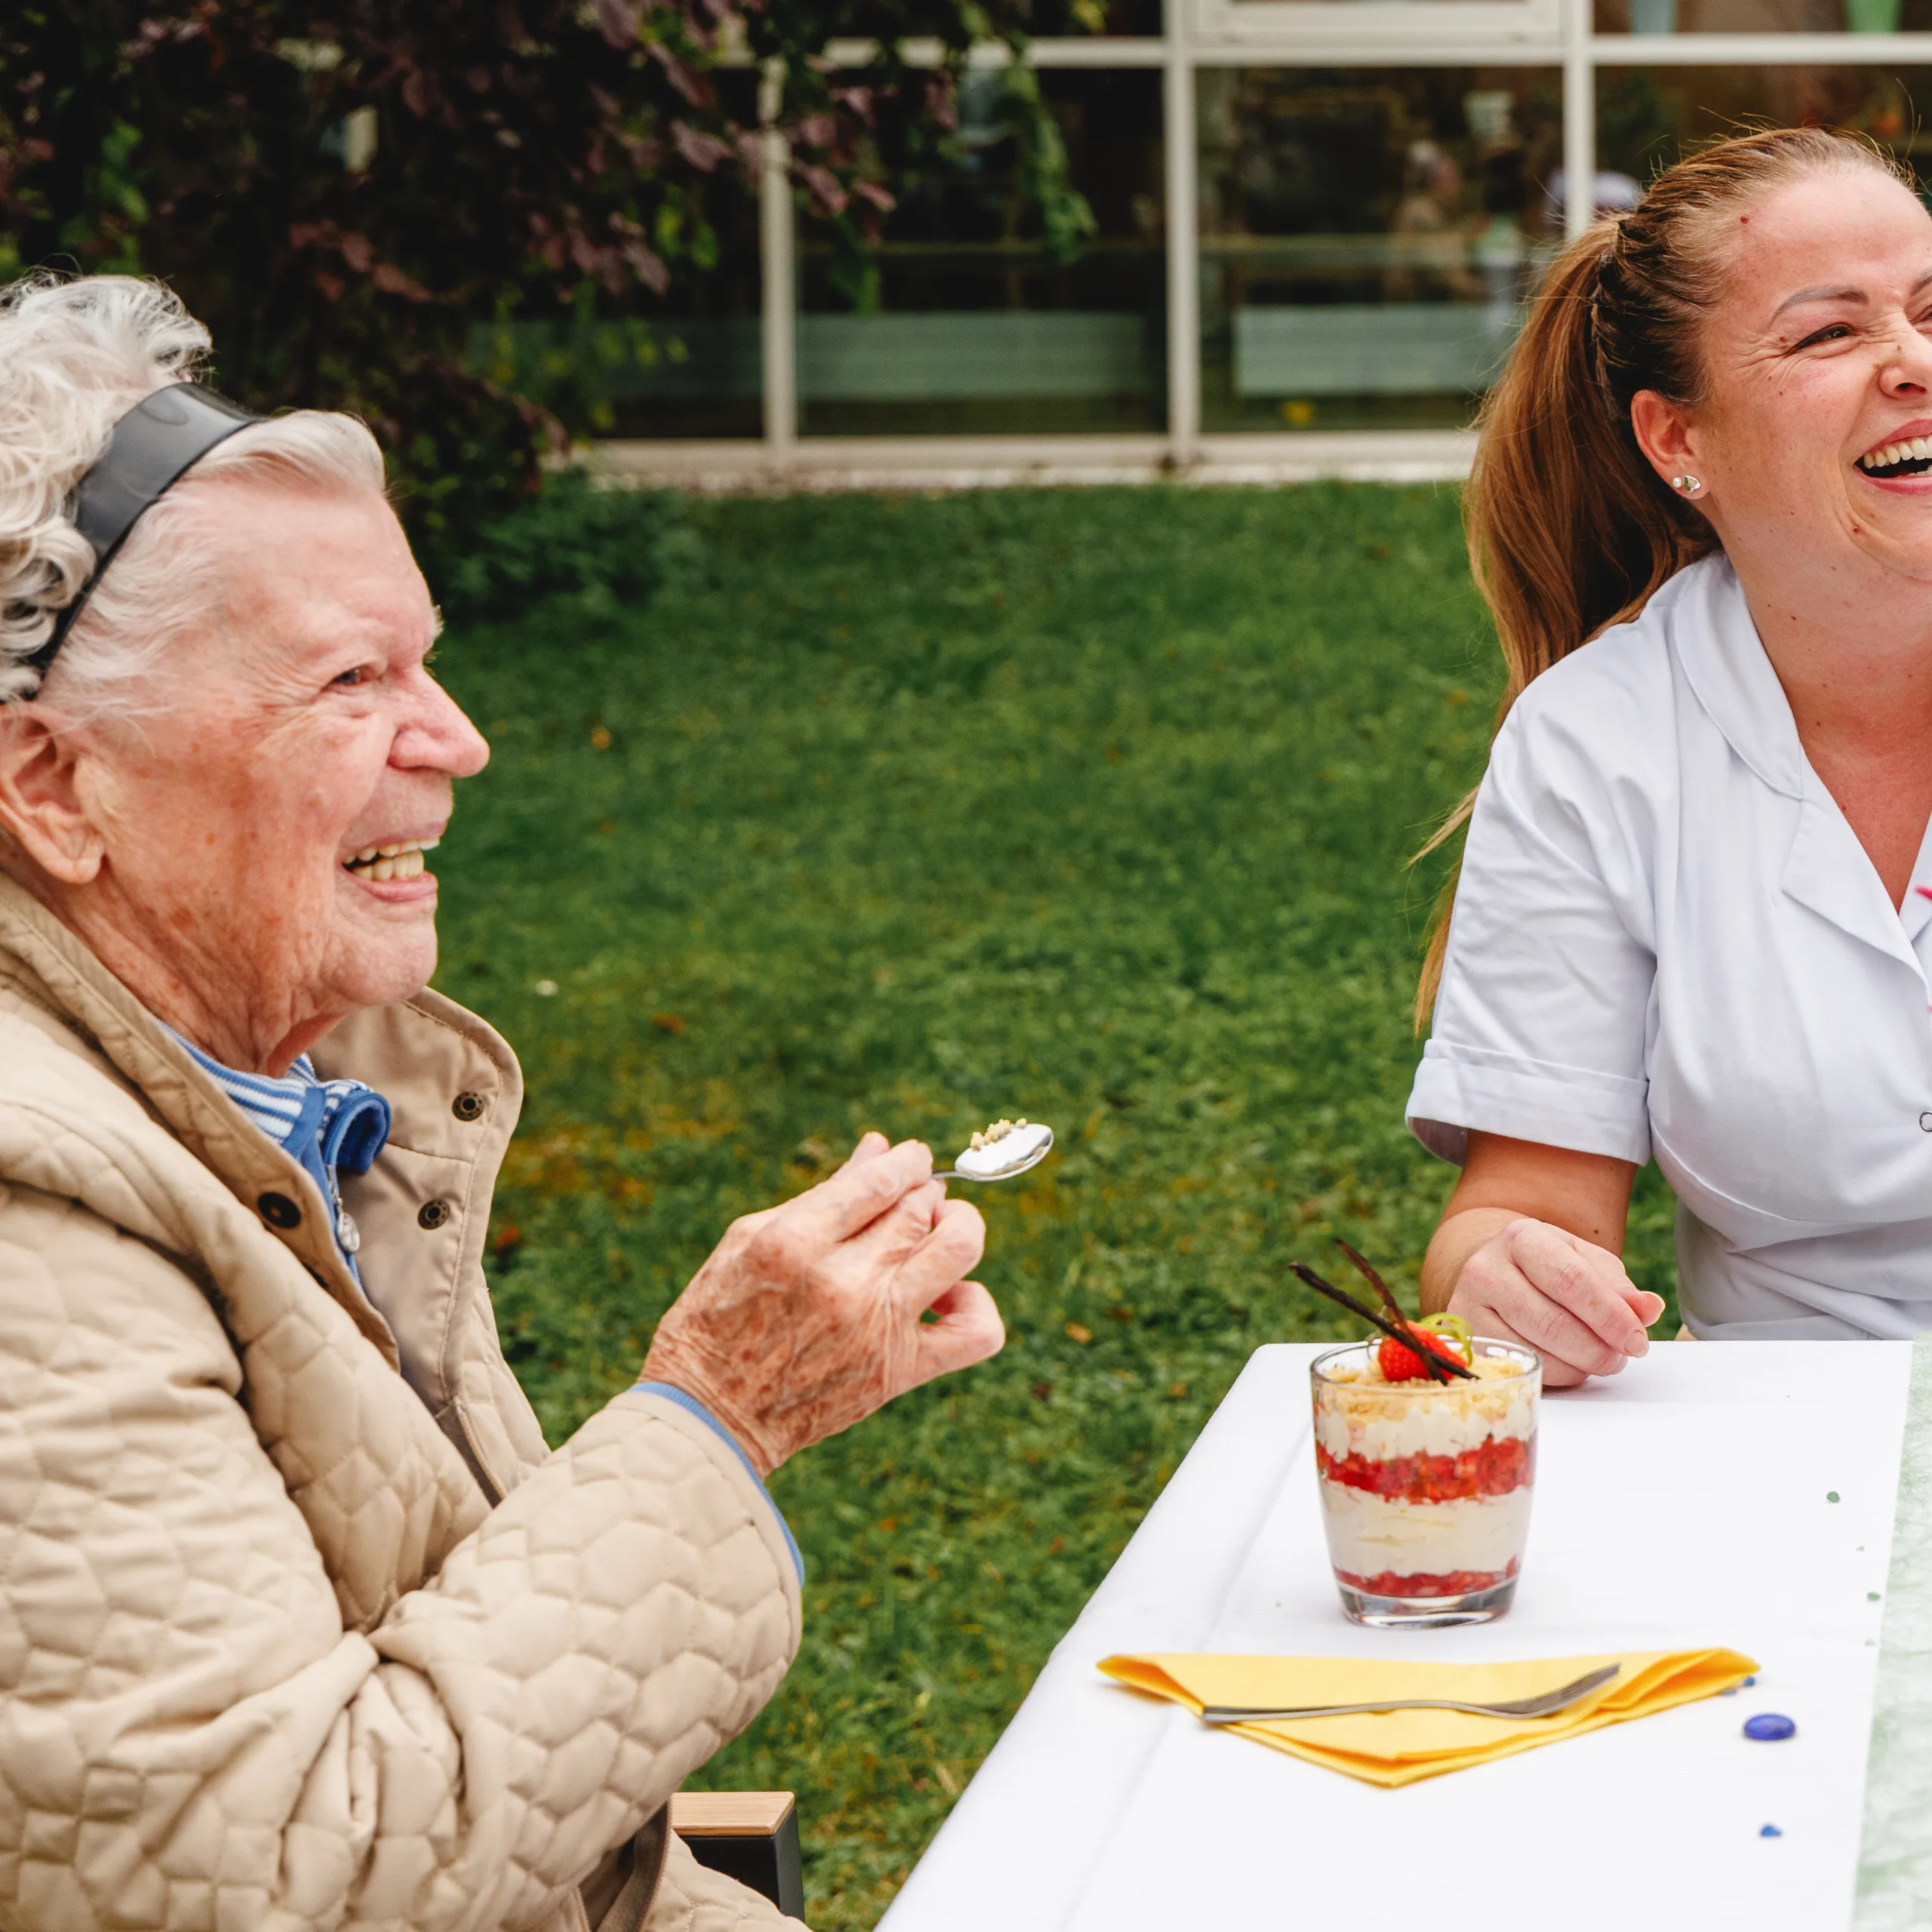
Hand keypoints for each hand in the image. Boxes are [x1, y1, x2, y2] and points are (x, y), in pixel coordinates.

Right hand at [640, 1132, 1002, 1475]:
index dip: (906, 1161)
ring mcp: (876, 1329)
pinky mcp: (899, 1372)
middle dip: (923, 1193)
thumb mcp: (752, 1238)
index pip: (879, 1181)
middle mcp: (841, 1283)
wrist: (711, 1416)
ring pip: (958, 1249)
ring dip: (958, 1226)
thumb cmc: (721, 1316)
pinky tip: (948, 1295)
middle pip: (917, 1210)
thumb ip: (825, 1192)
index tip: (911, 1157)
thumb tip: (881, 1147)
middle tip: (912, 1198)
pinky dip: (976, 1304)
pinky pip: (976, 1332)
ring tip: (939, 1231)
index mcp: (794, 1243)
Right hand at [1448, 1217, 1665, 1387]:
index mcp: (1523, 1238)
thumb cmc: (1548, 1269)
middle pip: (1553, 1322)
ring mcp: (1469, 1305)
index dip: (1611, 1316)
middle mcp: (1486, 1268)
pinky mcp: (1467, 1339)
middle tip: (1622, 1356)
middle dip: (1599, 1349)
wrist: (1494, 1273)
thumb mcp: (1586, 1264)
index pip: (1572, 1281)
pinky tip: (1570, 1364)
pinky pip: (1520, 1369)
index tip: (1637, 1340)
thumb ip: (1620, 1288)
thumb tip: (1649, 1309)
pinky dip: (1557, 1375)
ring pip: (1536, 1352)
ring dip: (1581, 1366)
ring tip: (1600, 1359)